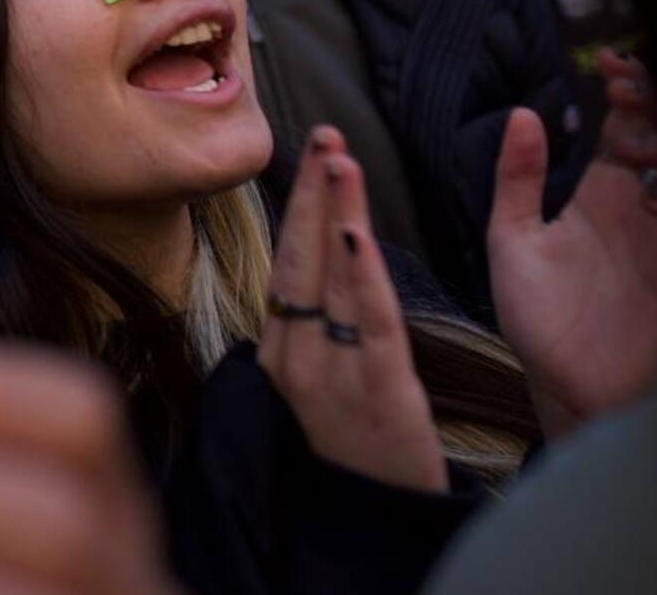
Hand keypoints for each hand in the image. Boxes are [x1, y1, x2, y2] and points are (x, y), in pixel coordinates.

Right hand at [258, 128, 447, 492]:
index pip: (286, 267)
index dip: (300, 209)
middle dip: (311, 194)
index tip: (313, 156)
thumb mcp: (321, 386)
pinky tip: (359, 236)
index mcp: (279, 354)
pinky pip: (369, 324)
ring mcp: (330, 376)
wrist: (378, 521)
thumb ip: (315, 330)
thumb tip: (317, 271)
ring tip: (341, 161)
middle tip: (325, 136)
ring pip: (330, 282)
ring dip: (336, 215)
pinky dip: (364, 277)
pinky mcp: (376, 393)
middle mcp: (293, 359)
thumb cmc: (356, 450)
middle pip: (298, 261)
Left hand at [489, 91, 656, 439]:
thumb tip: (526, 114)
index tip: (608, 64)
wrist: (565, 388)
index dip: (630, 89)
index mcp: (605, 192)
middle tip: (625, 92)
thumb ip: (516, 179)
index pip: (630, 124)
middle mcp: (648, 207)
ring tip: (634, 143)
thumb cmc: (540, 319)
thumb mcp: (513, 241)